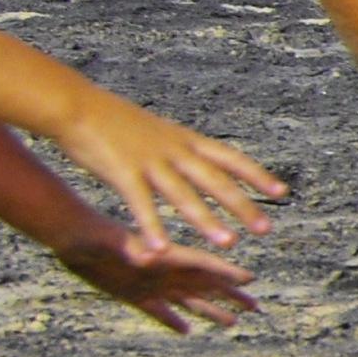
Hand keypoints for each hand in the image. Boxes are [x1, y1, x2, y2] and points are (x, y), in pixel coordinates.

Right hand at [52, 91, 285, 252]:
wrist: (76, 105)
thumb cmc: (114, 121)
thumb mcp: (156, 131)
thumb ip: (177, 148)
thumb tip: (198, 158)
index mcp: (183, 139)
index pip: (230, 157)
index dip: (256, 175)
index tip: (281, 192)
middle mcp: (173, 149)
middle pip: (215, 180)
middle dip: (242, 205)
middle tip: (266, 229)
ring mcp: (149, 161)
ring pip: (185, 194)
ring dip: (208, 221)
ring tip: (230, 243)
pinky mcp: (122, 173)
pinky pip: (142, 205)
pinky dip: (153, 228)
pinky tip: (163, 251)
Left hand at [53, 224, 257, 332]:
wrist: (75, 239)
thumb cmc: (95, 235)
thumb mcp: (116, 242)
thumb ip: (133, 249)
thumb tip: (146, 257)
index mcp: (166, 257)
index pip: (204, 265)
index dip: (226, 273)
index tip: (250, 279)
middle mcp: (165, 272)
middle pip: (205, 285)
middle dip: (230, 295)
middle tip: (255, 305)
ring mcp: (151, 286)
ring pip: (188, 301)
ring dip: (211, 310)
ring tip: (233, 322)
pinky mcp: (134, 297)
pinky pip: (160, 313)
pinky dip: (174, 321)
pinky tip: (187, 329)